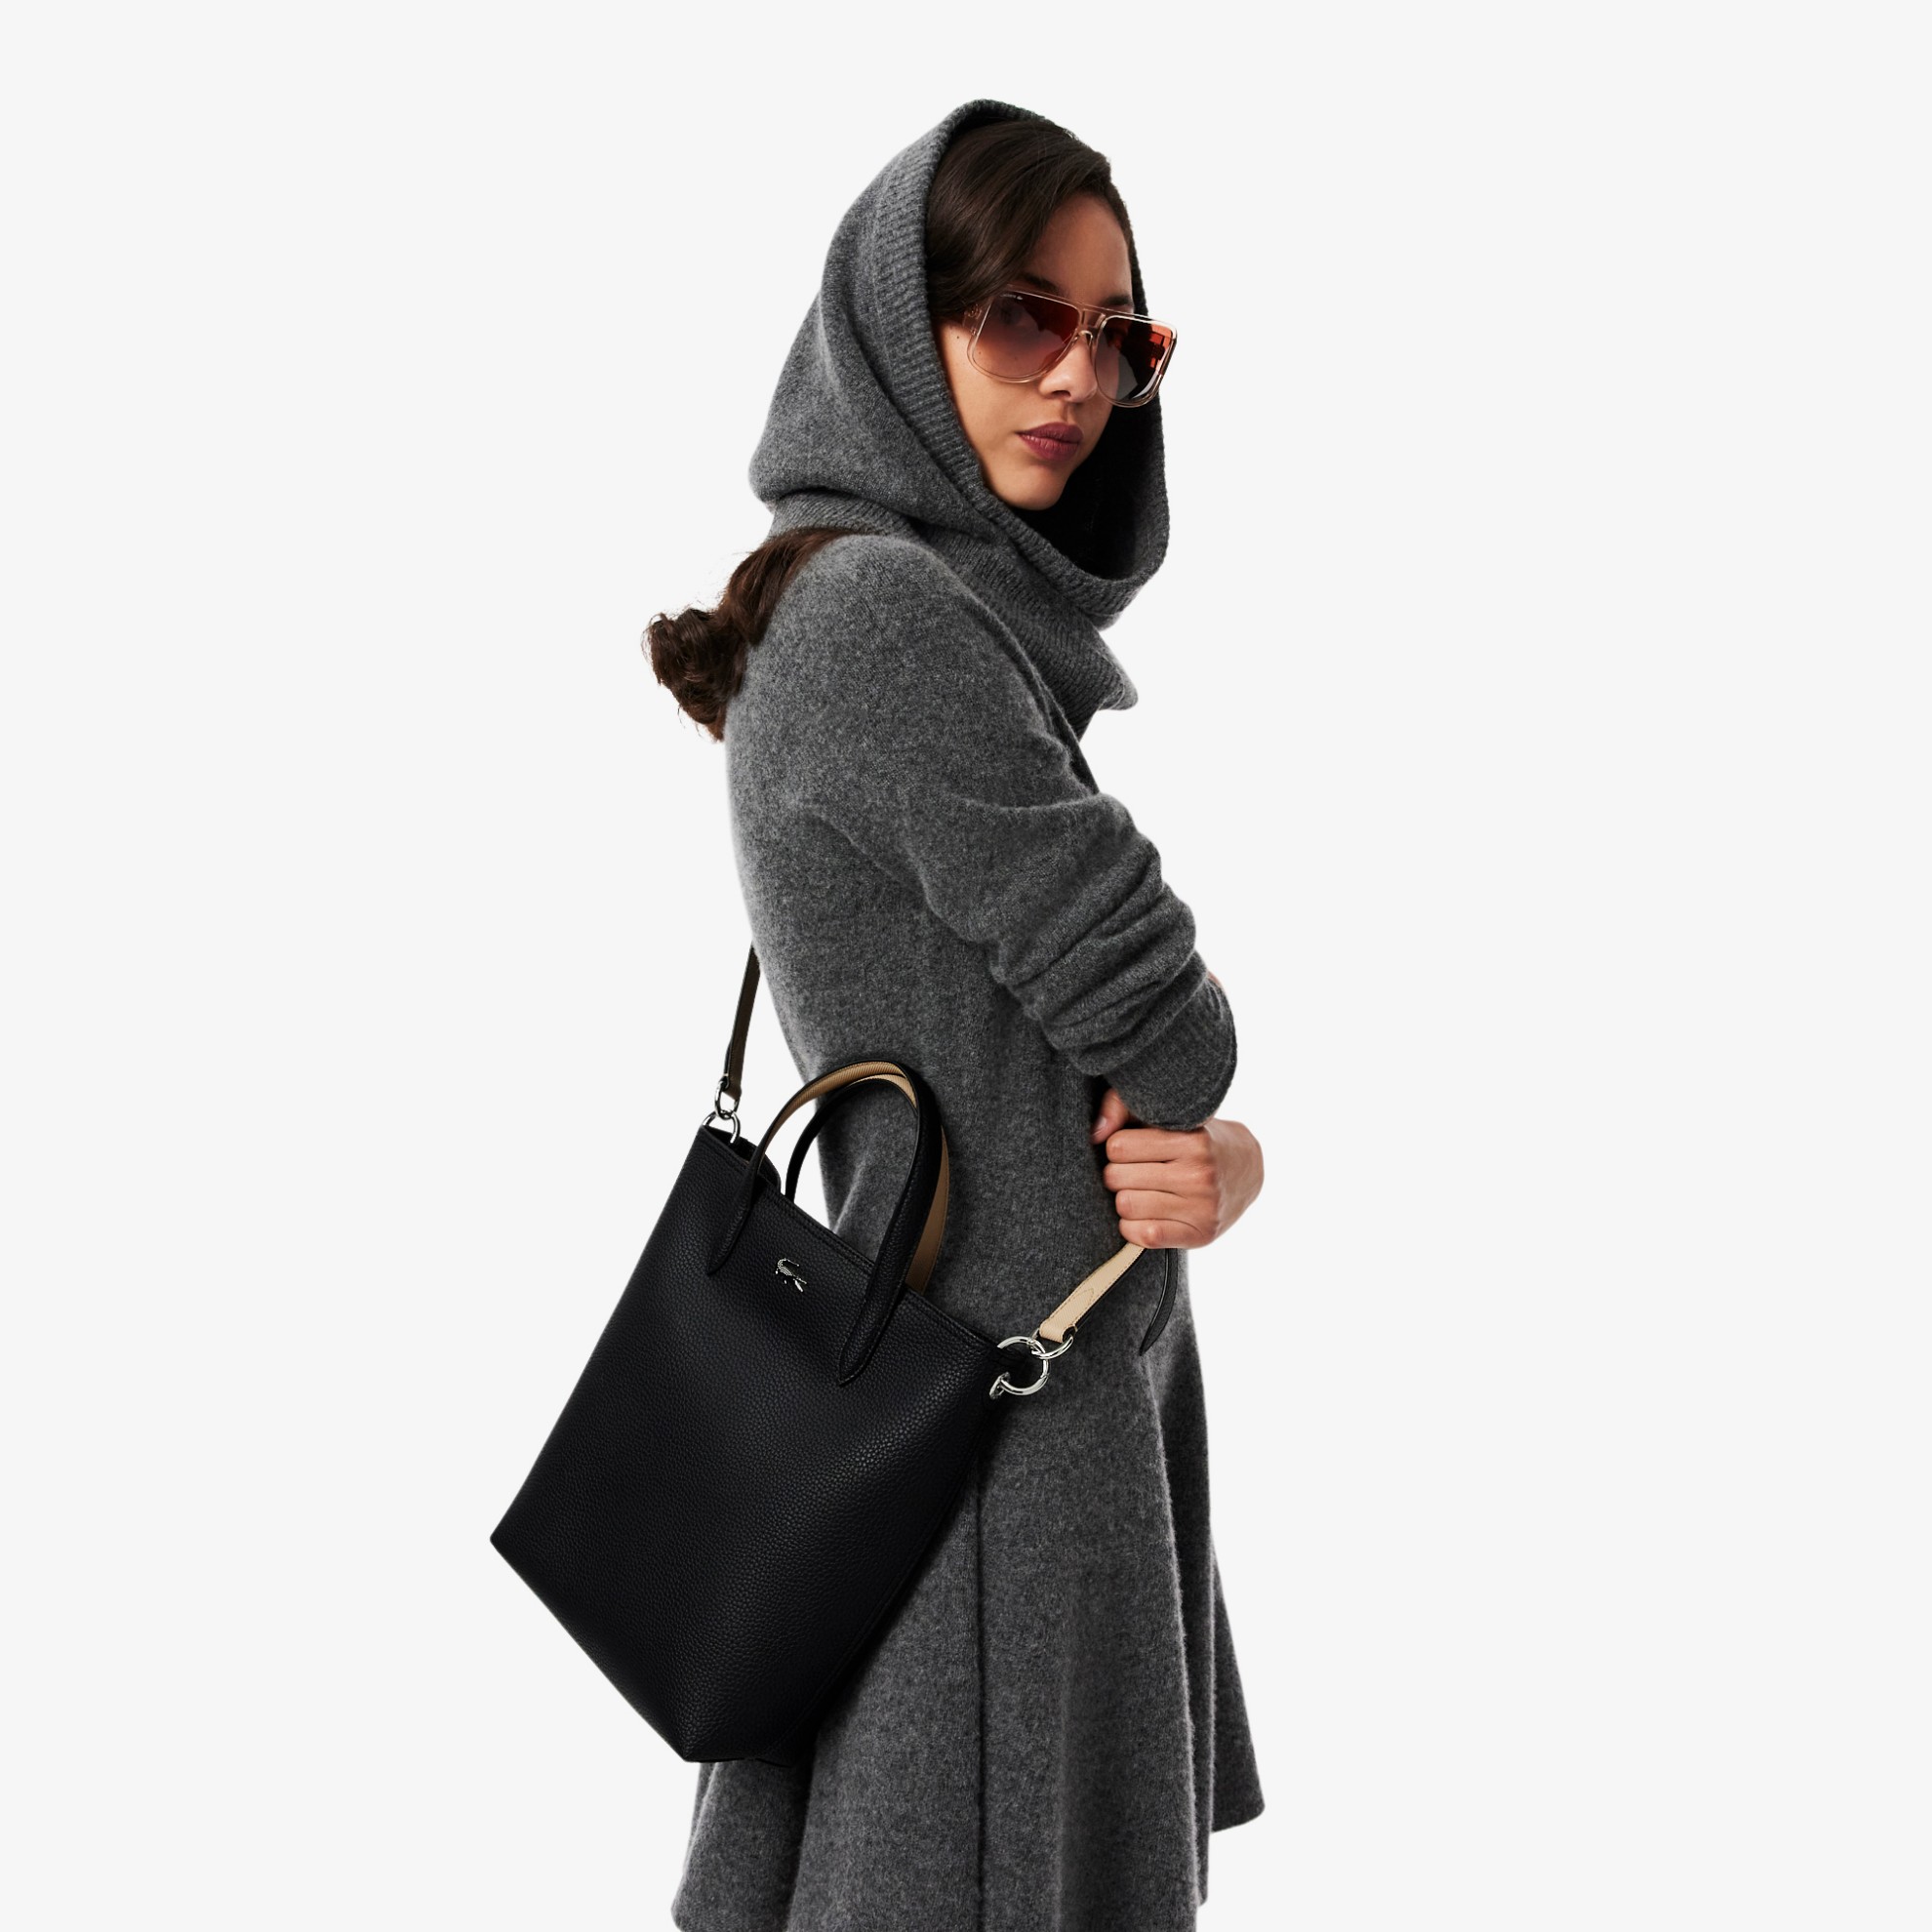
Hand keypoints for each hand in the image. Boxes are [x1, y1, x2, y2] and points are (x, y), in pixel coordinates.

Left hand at [1088, 1086, 1263, 1249]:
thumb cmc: (1196, 1137)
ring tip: (1140, 1191)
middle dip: (1117, 1174)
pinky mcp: (1200, 1234)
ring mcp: (1202, 1208)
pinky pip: (1144, 1236)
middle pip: (1117, 1177)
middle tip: (1132, 1172)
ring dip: (1124, 1200)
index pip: (1118, 1146)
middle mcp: (1200, 1174)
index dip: (1116, 1147)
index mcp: (1192, 1141)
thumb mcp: (1169, 1115)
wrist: (1246, 1169)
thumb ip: (1125, 1108)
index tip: (1130, 1149)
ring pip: (1126, 1206)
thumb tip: (1095, 1133)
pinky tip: (1145, 1215)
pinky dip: (1133, 1227)